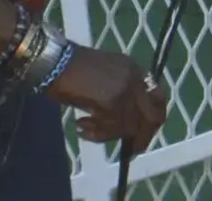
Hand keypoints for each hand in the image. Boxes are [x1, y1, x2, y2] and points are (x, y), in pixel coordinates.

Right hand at [45, 45, 167, 150]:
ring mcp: (125, 90)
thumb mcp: (104, 77)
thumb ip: (120, 93)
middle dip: (144, 136)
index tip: (143, 132)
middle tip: (133, 149)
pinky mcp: (111, 102)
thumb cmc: (72, 69)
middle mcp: (134, 78)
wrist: (54, 61)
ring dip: (108, 135)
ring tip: (87, 129)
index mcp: (134, 69)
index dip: (152, 118)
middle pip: (153, 116)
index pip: (157, 97)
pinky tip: (80, 128)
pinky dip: (96, 135)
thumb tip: (126, 122)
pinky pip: (111, 129)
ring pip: (129, 127)